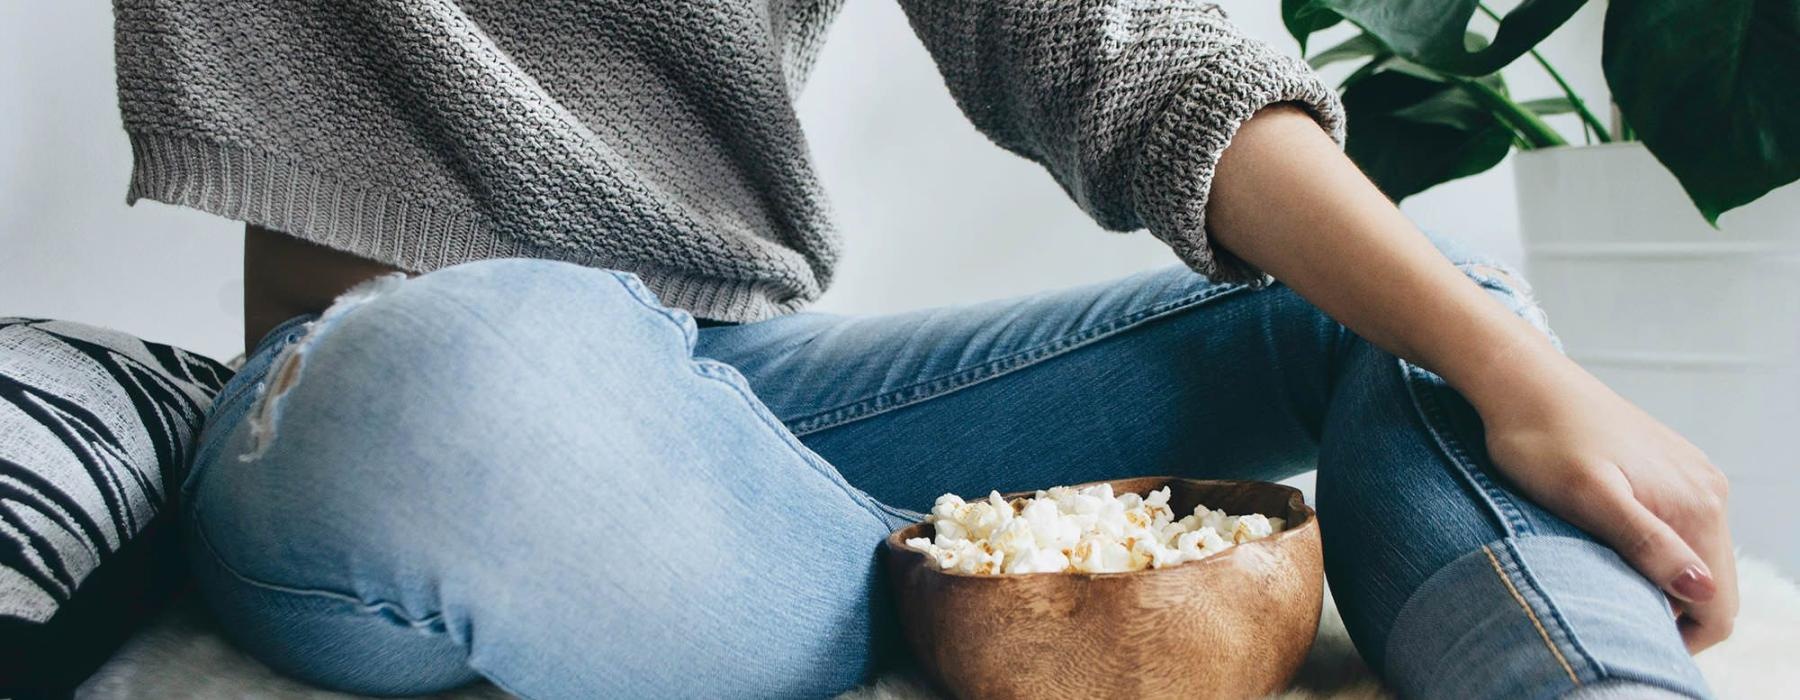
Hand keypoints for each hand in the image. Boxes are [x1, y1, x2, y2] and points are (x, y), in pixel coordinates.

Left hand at [1471, 348, 1737, 652]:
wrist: (1521, 381)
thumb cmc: (1540, 440)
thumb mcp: (1586, 498)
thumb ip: (1646, 543)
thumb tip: (1702, 591)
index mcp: (1697, 506)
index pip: (1717, 606)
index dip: (1675, 636)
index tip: (1621, 634)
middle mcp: (1708, 491)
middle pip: (1710, 586)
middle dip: (1665, 609)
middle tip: (1603, 605)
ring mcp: (1692, 477)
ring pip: (1693, 558)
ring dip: (1655, 580)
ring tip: (1599, 573)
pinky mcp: (1669, 467)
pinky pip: (1677, 527)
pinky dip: (1651, 550)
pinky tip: (1604, 543)